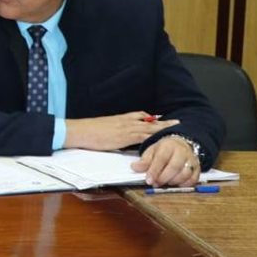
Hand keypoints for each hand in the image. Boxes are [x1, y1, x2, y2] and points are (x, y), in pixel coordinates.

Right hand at [64, 111, 179, 150]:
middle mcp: (126, 122)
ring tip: (176, 128)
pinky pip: (144, 137)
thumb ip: (112, 130)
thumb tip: (116, 135)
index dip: (151, 118)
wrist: (80, 131)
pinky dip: (154, 137)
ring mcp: (127, 129)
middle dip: (163, 122)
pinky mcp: (126, 137)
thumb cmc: (87, 131)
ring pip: (150, 128)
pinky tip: (163, 140)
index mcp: (120, 119)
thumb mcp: (102, 127)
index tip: (160, 118)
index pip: (139, 116)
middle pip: (149, 121)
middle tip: (176, 122)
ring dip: (164, 128)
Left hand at [132, 135, 200, 186]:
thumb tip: (135, 167)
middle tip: (155, 184)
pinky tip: (175, 184)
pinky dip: (184, 184)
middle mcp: (182, 152)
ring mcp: (191, 160)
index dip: (154, 171)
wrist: (181, 144)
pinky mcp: (197, 168)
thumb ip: (144, 161)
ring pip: (185, 174)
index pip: (161, 159)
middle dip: (163, 178)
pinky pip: (193, 179)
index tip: (148, 180)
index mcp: (168, 145)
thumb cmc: (164, 150)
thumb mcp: (152, 151)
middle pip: (174, 167)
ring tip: (164, 183)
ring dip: (173, 182)